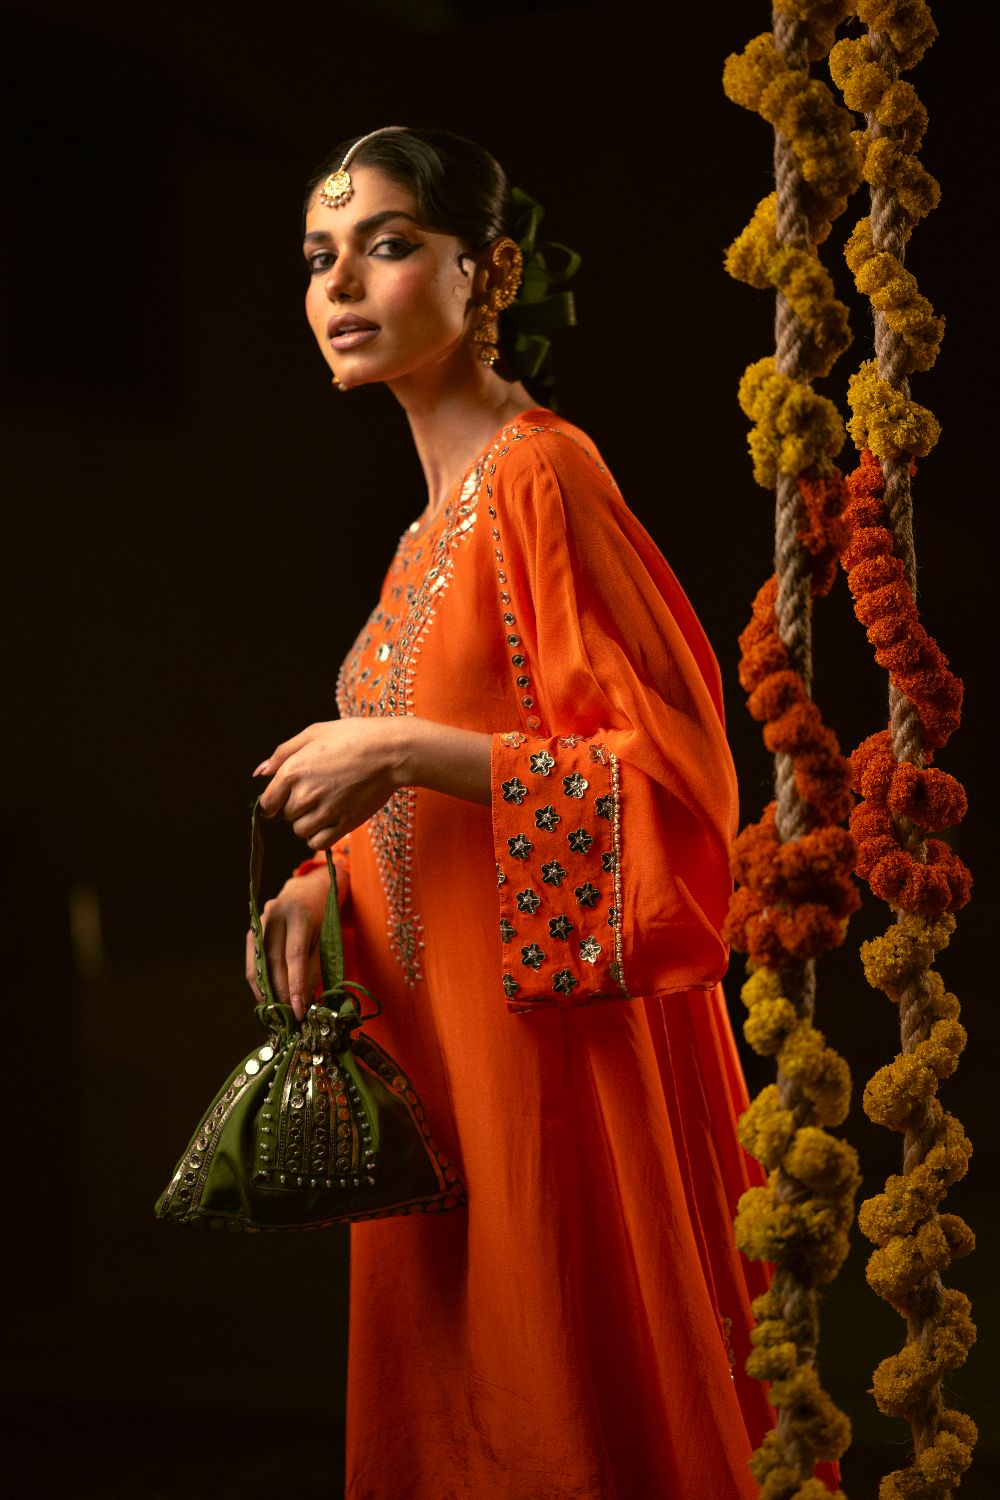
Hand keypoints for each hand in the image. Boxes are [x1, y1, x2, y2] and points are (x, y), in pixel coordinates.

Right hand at [244, 864, 332, 1019]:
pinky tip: (269, 997)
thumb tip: (304, 1000)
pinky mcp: (253, 930)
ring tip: (279, 1013)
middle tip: (290, 1017)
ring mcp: (260, 921)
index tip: (299, 1010)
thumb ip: (314, 967)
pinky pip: (253, 962)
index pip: (294, 955)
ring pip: (258, 965)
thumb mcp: (327, 937)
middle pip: (273, 962)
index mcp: (298, 913)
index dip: (295, 985)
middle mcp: (274, 915)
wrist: (310, 889)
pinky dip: (260, 982)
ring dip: (267, 992)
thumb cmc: (324, 915)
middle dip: (281, 993)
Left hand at [254, 719, 407, 847]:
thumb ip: (282, 753)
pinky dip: (319, 837)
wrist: (390, 751)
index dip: (274, 801)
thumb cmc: (353, 736)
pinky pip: (318, 843)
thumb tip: (260, 772)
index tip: (286, 798)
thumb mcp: (313, 732)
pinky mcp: (344, 824)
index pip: (267, 803)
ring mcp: (325, 811)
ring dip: (308, 823)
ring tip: (325, 806)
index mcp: (292, 771)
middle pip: (286, 816)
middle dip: (295, 808)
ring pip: (300, 831)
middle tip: (316, 793)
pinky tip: (329, 822)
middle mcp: (304, 794)